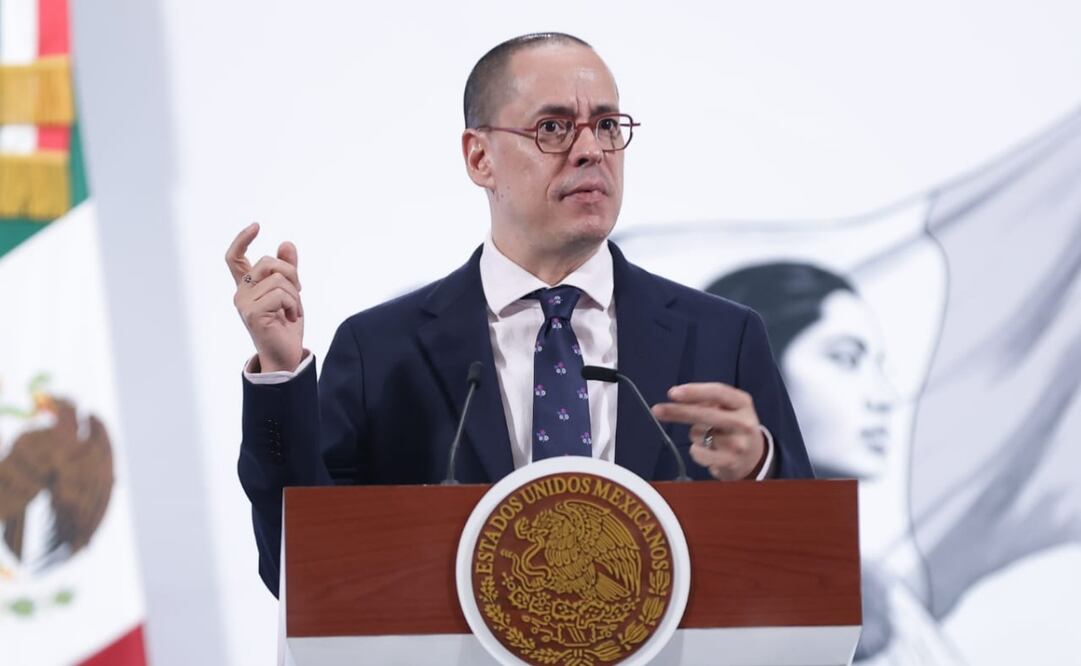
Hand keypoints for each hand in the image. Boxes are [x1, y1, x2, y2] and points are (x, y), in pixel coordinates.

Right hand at [226, 223, 304, 371]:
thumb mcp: (291, 293)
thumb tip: (286, 243)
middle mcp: (241, 293)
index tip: (256, 226)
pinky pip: (281, 294)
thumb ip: (288, 270)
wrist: (285, 357)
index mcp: (247, 287)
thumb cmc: (286, 327)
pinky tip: (290, 318)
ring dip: (295, 294)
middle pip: (267, 262)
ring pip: (277, 279)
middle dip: (291, 273)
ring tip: (293, 311)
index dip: (242, 239)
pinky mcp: (252, 313)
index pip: (234, 258)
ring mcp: (244, 303)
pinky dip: (293, 304)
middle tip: (298, 292)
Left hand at [651, 383, 764, 480]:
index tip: (673, 393)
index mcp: (743, 402)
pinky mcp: (730, 462)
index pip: (718, 392)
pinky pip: (698, 452)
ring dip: (695, 435)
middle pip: (705, 413)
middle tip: (657, 410)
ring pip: (698, 434)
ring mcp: (738, 443)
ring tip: (710, 438)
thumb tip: (679, 398)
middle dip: (678, 411)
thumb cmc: (734, 427)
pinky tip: (708, 450)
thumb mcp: (729, 408)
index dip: (694, 391)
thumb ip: (708, 401)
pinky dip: (696, 451)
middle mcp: (743, 422)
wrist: (754, 458)